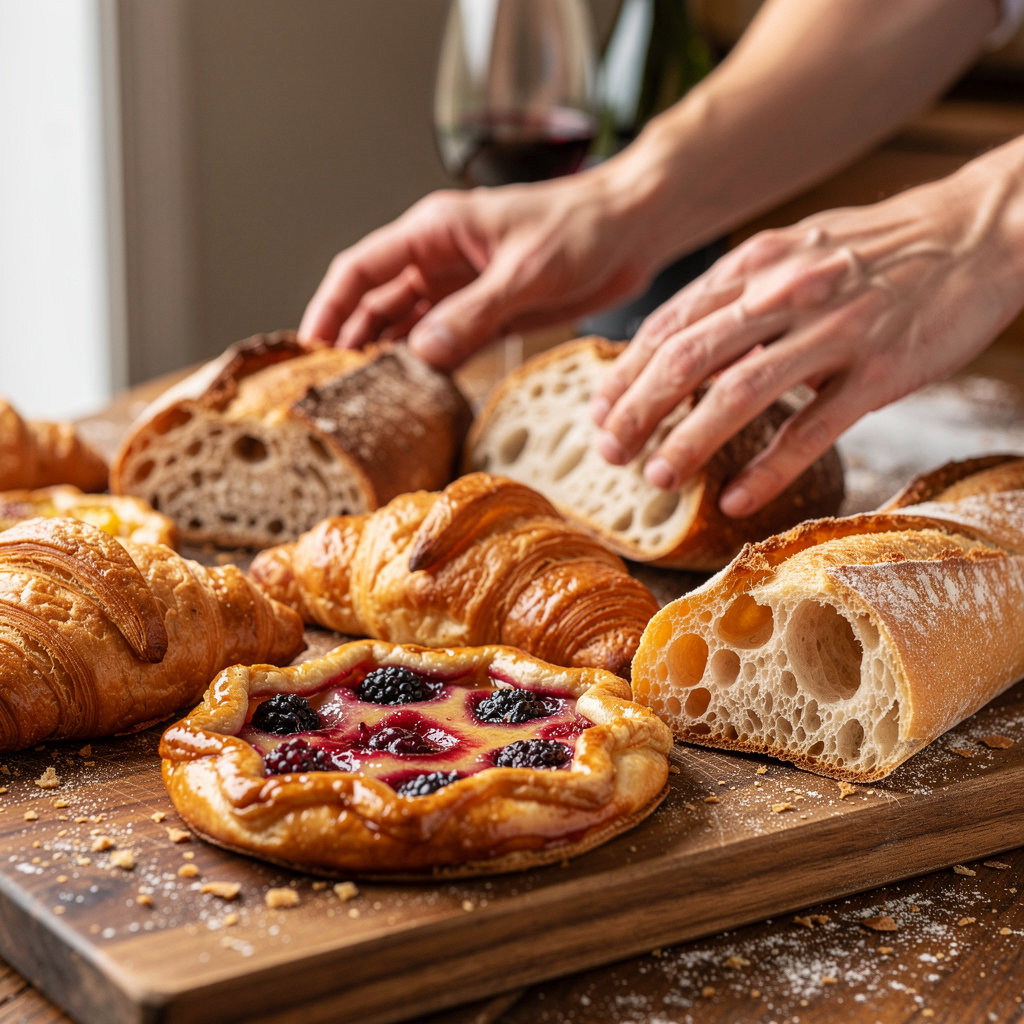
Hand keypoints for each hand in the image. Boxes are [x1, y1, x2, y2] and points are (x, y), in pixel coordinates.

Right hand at [299, 169, 653, 370]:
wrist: (632, 231)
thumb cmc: (582, 228)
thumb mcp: (526, 271)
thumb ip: (474, 313)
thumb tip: (422, 353)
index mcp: (435, 231)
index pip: (361, 268)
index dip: (330, 307)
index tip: (310, 348)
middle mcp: (440, 261)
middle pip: (377, 303)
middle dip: (352, 341)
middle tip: (334, 389)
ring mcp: (463, 291)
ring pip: (408, 327)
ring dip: (389, 358)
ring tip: (368, 399)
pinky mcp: (490, 315)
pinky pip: (446, 344)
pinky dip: (429, 367)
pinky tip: (416, 394)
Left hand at [591, 157, 1023, 516]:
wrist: (978, 229)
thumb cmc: (875, 252)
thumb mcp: (793, 253)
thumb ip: (735, 294)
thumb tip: (673, 344)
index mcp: (755, 265)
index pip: (668, 325)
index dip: (624, 374)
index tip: (597, 414)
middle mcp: (785, 293)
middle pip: (688, 357)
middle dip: (637, 411)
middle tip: (608, 454)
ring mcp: (834, 330)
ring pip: (740, 392)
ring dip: (689, 440)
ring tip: (657, 478)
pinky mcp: (881, 368)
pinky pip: (814, 427)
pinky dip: (769, 467)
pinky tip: (736, 499)